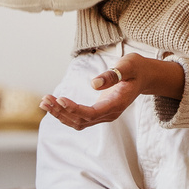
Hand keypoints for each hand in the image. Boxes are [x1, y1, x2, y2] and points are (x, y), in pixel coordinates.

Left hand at [40, 54, 186, 130]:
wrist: (144, 77)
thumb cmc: (136, 69)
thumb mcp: (128, 66)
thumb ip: (113, 74)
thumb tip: (93, 84)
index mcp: (117, 104)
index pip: (92, 113)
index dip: (75, 109)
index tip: (60, 99)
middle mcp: (110, 114)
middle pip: (82, 120)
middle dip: (62, 112)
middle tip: (45, 100)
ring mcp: (104, 115)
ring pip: (78, 122)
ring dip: (60, 114)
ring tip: (44, 102)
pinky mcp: (99, 112)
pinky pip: (79, 117)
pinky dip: (65, 112)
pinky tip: (53, 103)